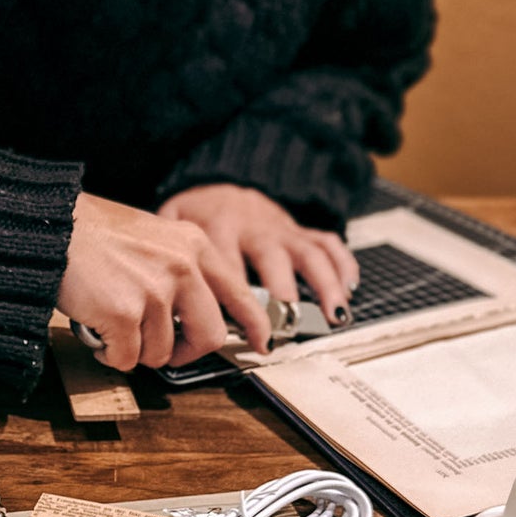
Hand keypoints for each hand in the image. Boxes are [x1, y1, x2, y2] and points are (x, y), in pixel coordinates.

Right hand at [56, 192, 271, 370]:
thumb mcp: (154, 238)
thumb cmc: (93, 236)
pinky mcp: (125, 314)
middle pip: (209, 336)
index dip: (255, 324)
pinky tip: (97, 332)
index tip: (263, 342)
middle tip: (166, 353)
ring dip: (135, 351)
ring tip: (113, 327)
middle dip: (185, 354)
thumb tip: (190, 316)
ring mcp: (155, 291)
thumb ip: (180, 269)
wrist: (53, 229)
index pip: (239, 293)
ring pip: (161, 353)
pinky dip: (110, 354)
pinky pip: (127, 359)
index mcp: (195, 246)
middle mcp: (183, 267)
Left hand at [156, 184, 358, 323]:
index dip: (235, 305)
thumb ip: (170, 260)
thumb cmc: (192, 216)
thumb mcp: (169, 228)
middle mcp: (255, 227)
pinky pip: (326, 242)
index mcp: (219, 228)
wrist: (216, 182)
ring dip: (326, 285)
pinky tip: (349, 289)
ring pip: (308, 254)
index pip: (229, 271)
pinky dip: (343, 263)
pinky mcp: (297, 228)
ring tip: (335, 315)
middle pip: (273, 263)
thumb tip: (165, 308)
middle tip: (287, 328)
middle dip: (283, 297)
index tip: (241, 334)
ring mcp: (280, 228)